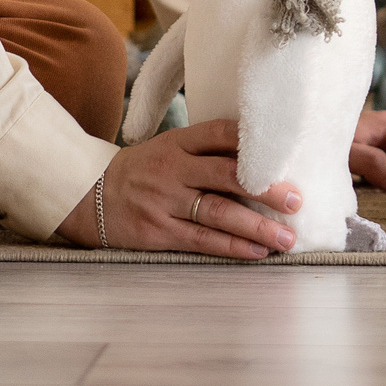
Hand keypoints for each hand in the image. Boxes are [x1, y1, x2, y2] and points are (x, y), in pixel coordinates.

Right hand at [58, 118, 301, 257]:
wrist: (89, 195)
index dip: (253, 141)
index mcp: (177, 143)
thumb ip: (206, 151)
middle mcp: (172, 170)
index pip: (219, 134)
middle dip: (265, 189)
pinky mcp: (158, 232)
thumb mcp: (169, 148)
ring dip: (256, 227)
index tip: (285, 152)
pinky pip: (201, 241)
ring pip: (218, 214)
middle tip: (295, 201)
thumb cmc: (143, 171)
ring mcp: (164, 202)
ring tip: (285, 238)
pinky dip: (232, 247)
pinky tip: (256, 251)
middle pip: (226, 176)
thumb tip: (261, 160)